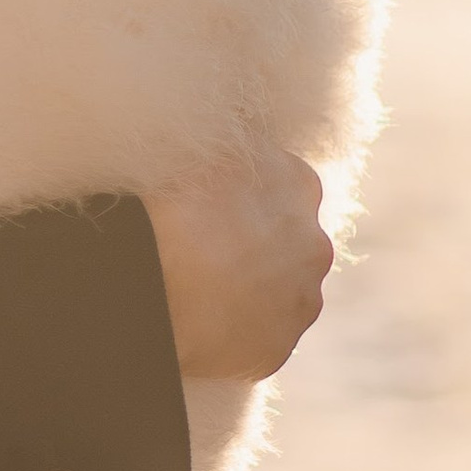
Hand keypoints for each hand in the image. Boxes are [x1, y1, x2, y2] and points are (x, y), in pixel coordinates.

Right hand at [144, 138, 332, 379]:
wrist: (156, 280)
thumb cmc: (167, 202)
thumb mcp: (198, 145)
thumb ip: (224, 140)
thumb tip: (224, 124)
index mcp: (298, 183)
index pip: (280, 182)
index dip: (242, 194)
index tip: (212, 204)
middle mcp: (314, 242)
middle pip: (286, 241)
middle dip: (253, 245)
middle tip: (201, 249)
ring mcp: (300, 299)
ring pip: (277, 291)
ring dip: (249, 290)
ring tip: (196, 291)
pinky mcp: (279, 346)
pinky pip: (259, 336)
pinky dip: (236, 332)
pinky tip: (199, 323)